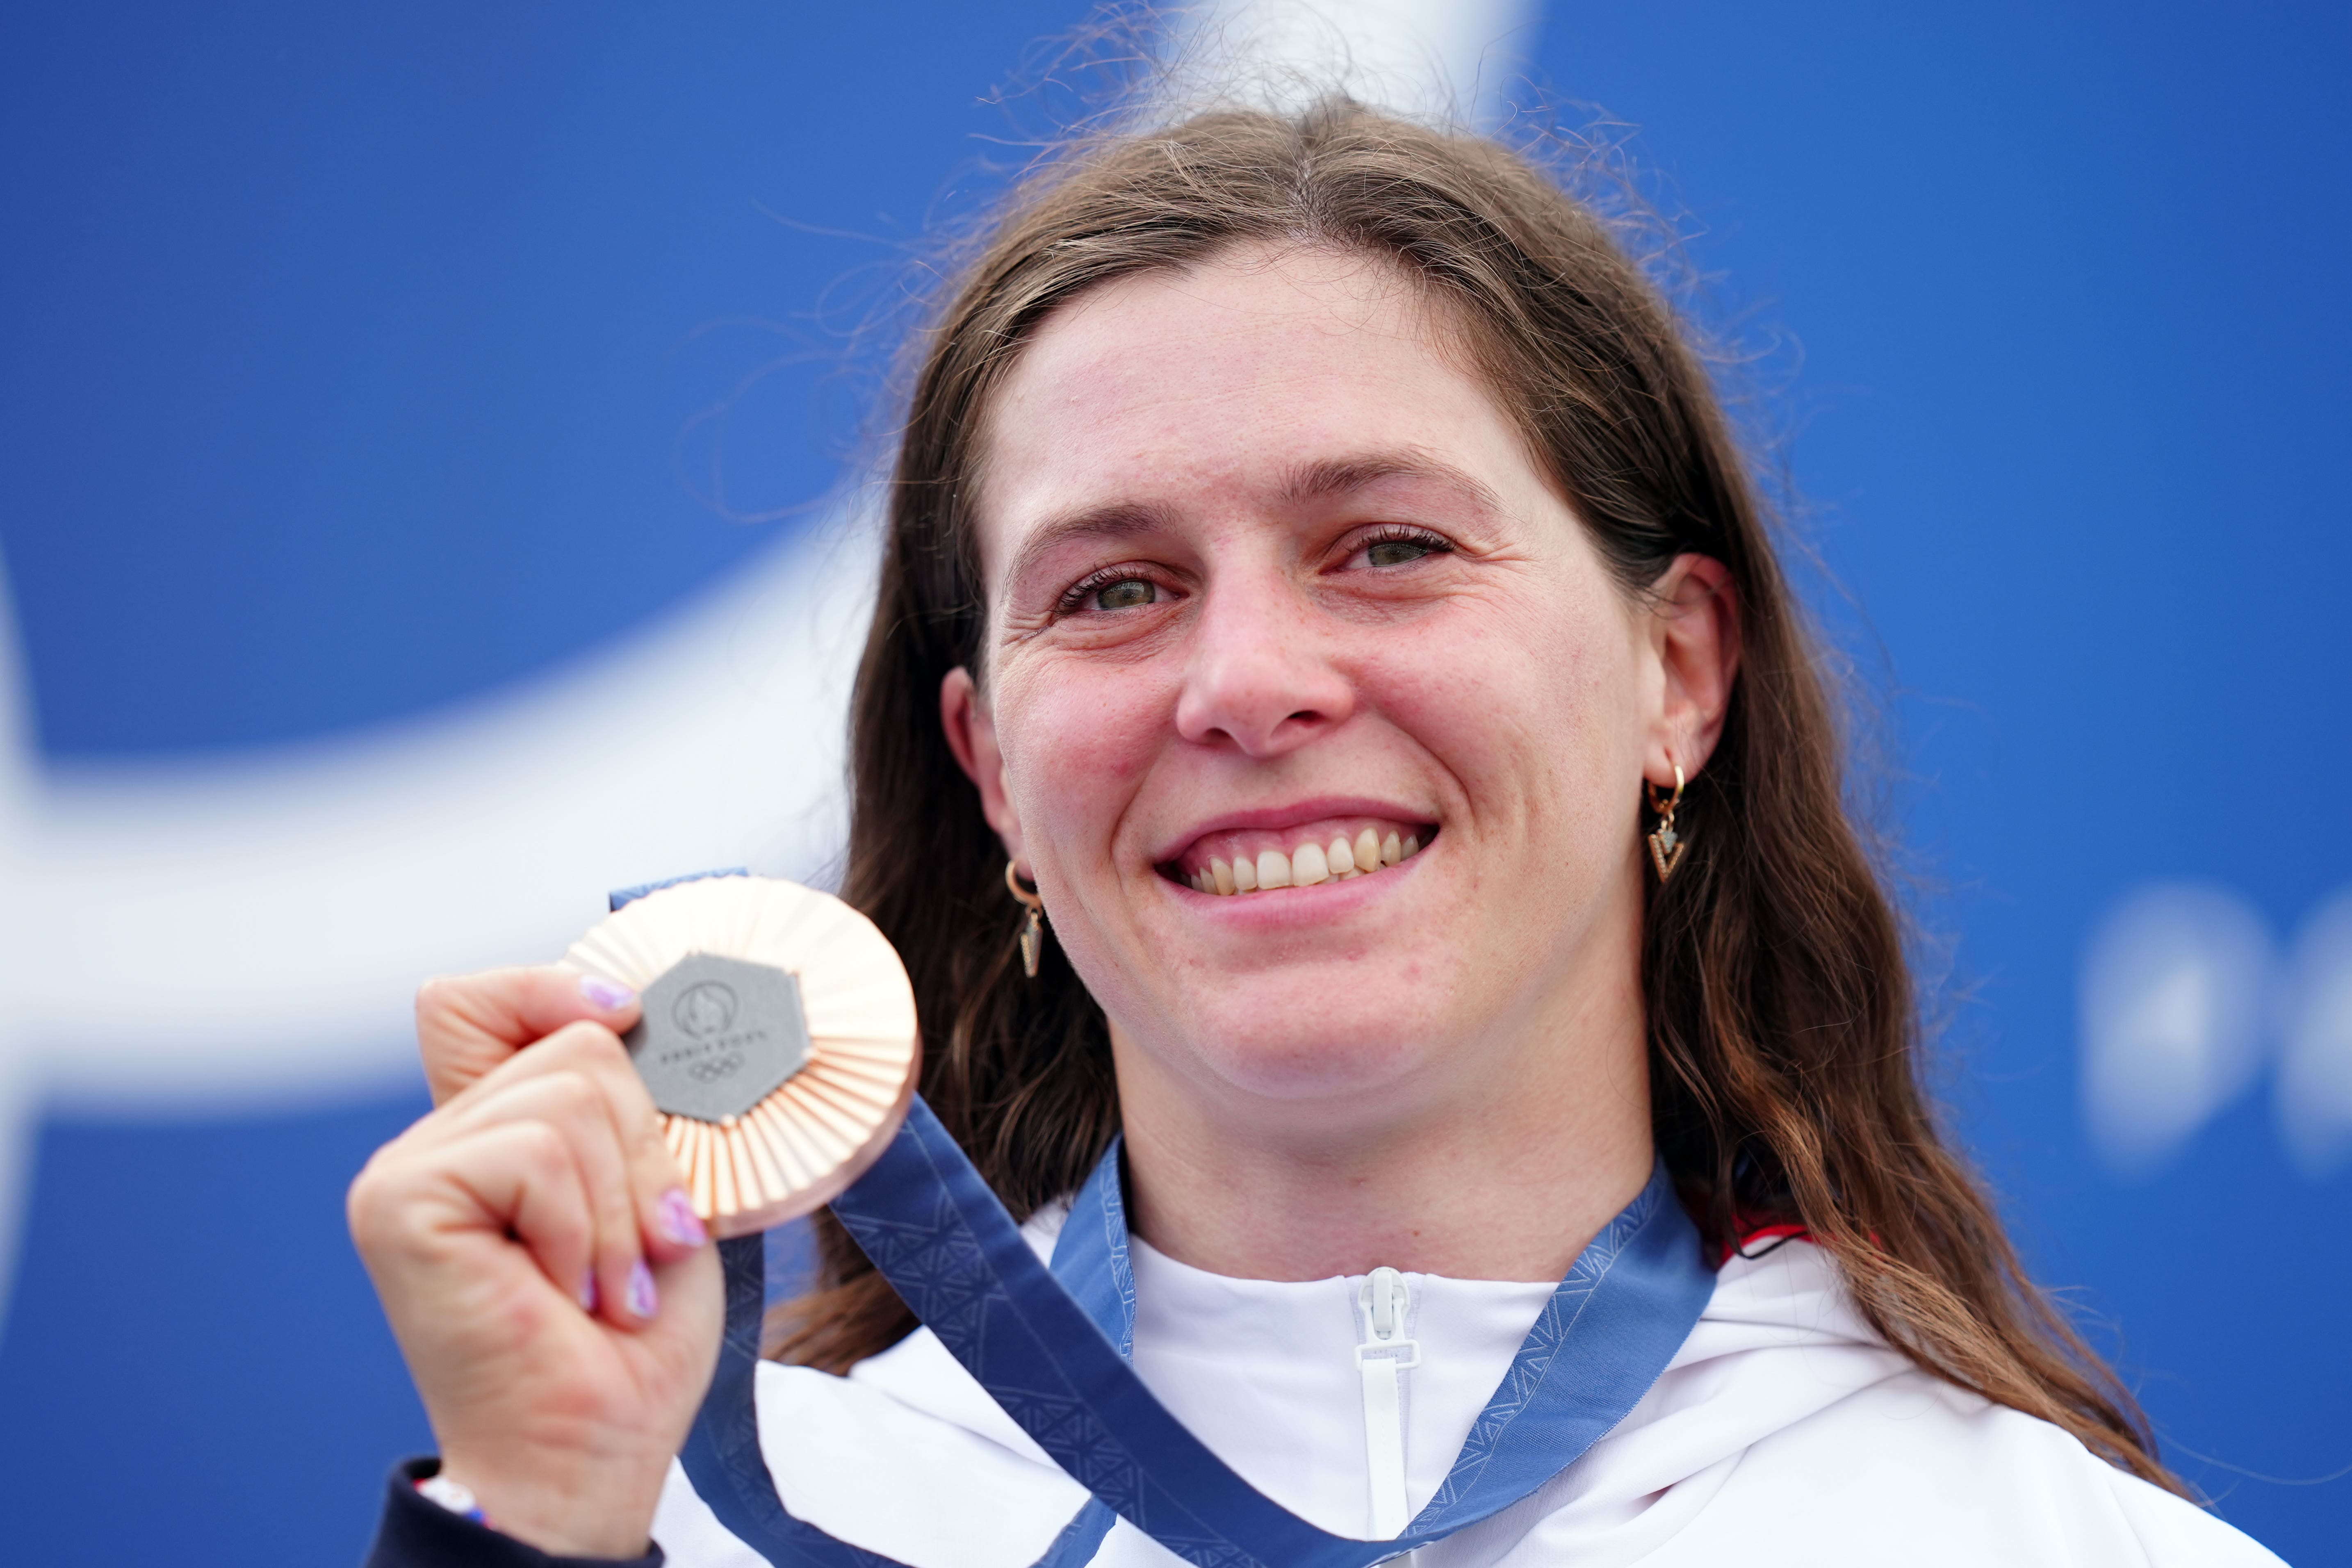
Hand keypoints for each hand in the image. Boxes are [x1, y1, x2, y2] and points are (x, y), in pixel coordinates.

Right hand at [349, 967, 721, 1556]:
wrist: (597, 1442)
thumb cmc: (631, 1339)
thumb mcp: (653, 1190)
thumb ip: (626, 1106)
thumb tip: (631, 1013)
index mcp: (492, 1130)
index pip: (486, 996)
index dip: (558, 987)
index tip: (625, 1019)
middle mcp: (438, 1140)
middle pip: (573, 1042)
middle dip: (643, 1147)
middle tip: (637, 1248)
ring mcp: (408, 1170)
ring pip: (569, 1093)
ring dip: (621, 1202)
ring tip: (607, 1282)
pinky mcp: (400, 1200)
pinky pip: (536, 1151)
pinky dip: (581, 1226)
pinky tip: (567, 1292)